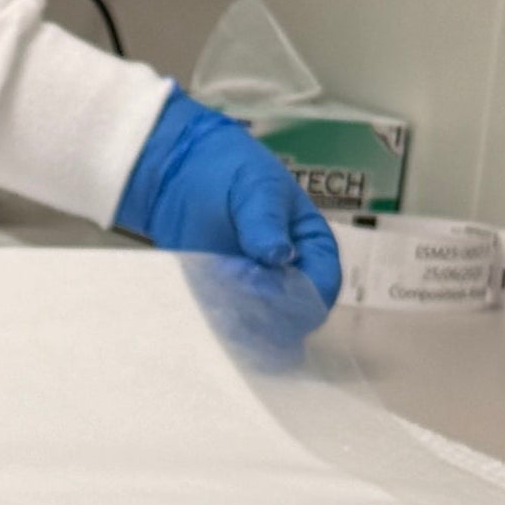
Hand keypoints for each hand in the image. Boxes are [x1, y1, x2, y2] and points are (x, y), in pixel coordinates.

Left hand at [112, 88, 342, 340]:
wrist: (183, 173)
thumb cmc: (233, 172)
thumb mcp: (256, 186)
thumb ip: (266, 220)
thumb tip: (279, 255)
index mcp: (315, 249)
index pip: (321, 288)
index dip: (296, 294)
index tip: (258, 282)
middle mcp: (293, 280)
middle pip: (293, 319)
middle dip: (265, 312)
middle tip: (230, 289)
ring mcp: (259, 297)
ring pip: (263, 332)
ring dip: (241, 323)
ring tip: (214, 295)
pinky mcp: (226, 305)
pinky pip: (231, 330)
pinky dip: (220, 326)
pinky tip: (204, 307)